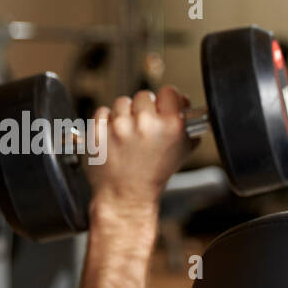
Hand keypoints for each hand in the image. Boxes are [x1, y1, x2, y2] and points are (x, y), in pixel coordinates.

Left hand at [89, 86, 196, 211]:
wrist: (127, 195)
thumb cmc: (154, 174)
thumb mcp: (183, 152)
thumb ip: (188, 125)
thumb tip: (184, 102)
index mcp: (171, 126)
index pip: (169, 92)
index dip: (167, 100)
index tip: (163, 107)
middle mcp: (146, 124)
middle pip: (144, 96)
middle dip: (143, 109)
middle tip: (143, 128)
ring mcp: (120, 127)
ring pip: (122, 103)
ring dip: (124, 115)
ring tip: (127, 136)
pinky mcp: (98, 131)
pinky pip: (102, 112)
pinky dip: (106, 122)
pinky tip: (113, 138)